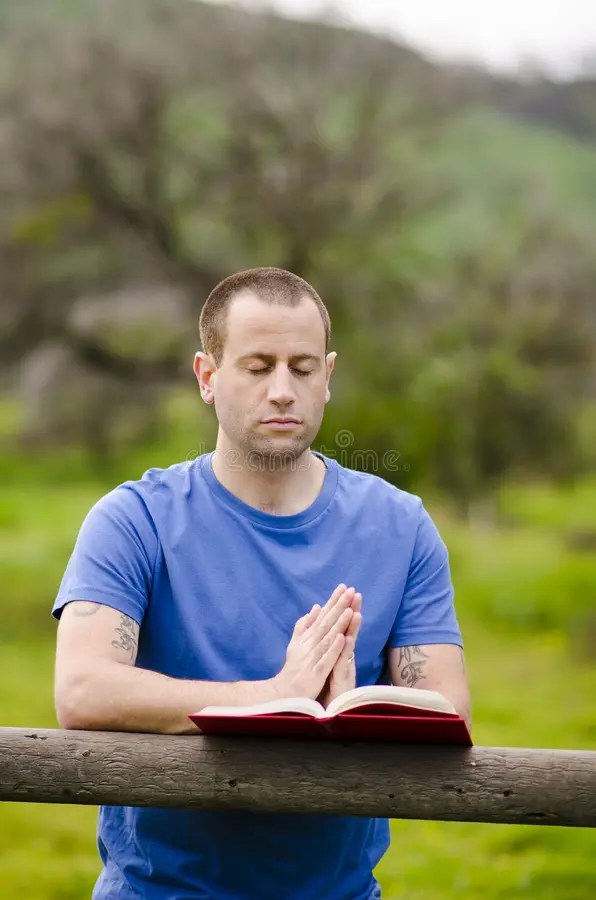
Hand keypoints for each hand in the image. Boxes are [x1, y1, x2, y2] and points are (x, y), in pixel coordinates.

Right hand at [273, 584, 355, 699]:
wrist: (284, 692)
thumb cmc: (293, 666)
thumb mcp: (296, 642)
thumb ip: (305, 625)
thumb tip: (316, 607)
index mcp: (308, 636)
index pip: (323, 615)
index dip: (333, 601)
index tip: (344, 587)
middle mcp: (310, 644)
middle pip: (327, 622)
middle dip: (339, 606)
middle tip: (350, 591)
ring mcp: (313, 657)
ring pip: (328, 638)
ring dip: (338, 623)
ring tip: (349, 609)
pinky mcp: (317, 672)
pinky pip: (327, 659)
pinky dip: (335, 648)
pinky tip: (343, 637)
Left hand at [318, 591, 361, 707]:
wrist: (328, 707)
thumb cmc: (328, 683)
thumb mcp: (327, 659)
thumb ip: (328, 642)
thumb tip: (329, 625)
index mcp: (338, 648)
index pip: (341, 624)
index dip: (344, 608)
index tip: (346, 590)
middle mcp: (344, 654)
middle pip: (349, 629)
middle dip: (353, 611)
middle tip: (356, 594)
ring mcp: (345, 664)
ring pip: (350, 643)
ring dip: (354, 628)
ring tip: (356, 612)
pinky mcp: (342, 676)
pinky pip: (344, 661)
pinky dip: (346, 650)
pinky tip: (347, 639)